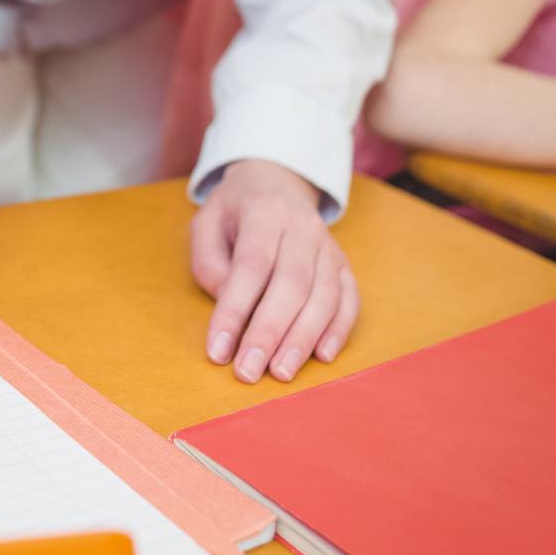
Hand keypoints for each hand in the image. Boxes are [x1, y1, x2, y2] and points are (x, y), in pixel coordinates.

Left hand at [190, 158, 358, 382]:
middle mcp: (303, 228)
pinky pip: (349, 299)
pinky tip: (322, 356)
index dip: (234, 310)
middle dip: (269, 333)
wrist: (277, 180)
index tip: (218, 350)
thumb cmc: (235, 210)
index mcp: (265, 212)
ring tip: (280, 374)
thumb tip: (228, 306)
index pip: (251, 266)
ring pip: (324, 296)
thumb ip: (209, 263)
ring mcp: (328, 246)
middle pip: (291, 285)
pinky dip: (339, 329)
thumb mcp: (206, 222)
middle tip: (249, 372)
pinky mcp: (343, 264)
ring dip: (303, 339)